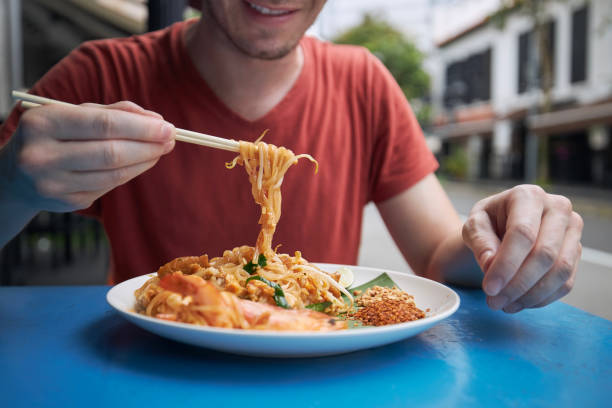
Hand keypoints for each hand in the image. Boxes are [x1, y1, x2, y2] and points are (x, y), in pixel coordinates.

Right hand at [4, 101, 174, 212]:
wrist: (17, 173)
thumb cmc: (55, 134)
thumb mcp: (74, 113)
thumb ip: (114, 112)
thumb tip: (156, 119)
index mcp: (43, 123)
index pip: (104, 125)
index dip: (141, 127)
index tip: (167, 127)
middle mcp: (43, 156)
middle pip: (112, 153)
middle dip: (149, 145)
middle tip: (171, 139)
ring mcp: (54, 184)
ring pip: (115, 174)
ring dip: (145, 161)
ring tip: (160, 150)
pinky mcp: (67, 202)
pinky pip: (109, 186)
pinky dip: (131, 173)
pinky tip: (140, 162)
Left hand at [462, 185, 582, 312]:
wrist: (502, 227)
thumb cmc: (487, 224)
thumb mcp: (473, 227)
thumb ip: (481, 244)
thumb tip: (492, 266)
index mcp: (528, 196)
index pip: (522, 233)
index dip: (506, 264)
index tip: (489, 288)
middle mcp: (557, 209)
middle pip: (545, 254)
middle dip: (518, 284)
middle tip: (494, 302)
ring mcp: (572, 230)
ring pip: (560, 271)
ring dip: (530, 295)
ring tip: (503, 304)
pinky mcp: (576, 252)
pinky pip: (565, 282)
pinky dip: (541, 298)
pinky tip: (519, 302)